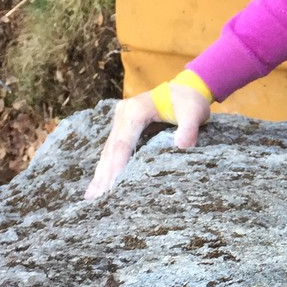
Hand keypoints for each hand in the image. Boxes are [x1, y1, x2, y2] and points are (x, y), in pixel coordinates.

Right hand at [84, 83, 210, 200]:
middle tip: (97, 199)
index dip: (117, 165)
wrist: (186, 88)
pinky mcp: (123, 128)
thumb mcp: (194, 112)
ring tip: (92, 197)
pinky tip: (98, 184)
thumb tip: (182, 146)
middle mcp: (123, 114)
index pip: (123, 143)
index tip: (113, 186)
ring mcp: (120, 121)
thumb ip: (189, 128)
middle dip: (104, 174)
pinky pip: (112, 150)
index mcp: (136, 110)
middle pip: (111, 149)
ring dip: (101, 174)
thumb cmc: (189, 101)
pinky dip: (106, 167)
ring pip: (108, 151)